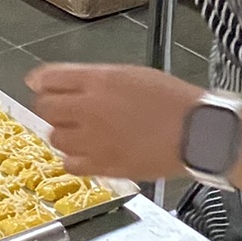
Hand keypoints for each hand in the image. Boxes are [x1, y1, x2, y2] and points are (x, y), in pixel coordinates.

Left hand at [26, 63, 198, 178]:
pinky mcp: (104, 166)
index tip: (45, 86)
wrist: (198, 132)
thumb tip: (43, 80)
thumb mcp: (128, 74)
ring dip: (64, 133)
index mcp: (99, 80)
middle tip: (69, 110)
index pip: (48, 79)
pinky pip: (69, 164)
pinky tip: (90, 151)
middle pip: (45, 108)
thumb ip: (85, 77)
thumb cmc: (171, 99)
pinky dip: (74, 158)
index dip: (43, 82)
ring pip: (55, 137)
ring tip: (85, 131)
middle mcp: (90, 109)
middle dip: (52, 107)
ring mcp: (96, 141)